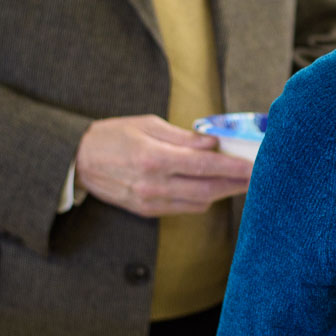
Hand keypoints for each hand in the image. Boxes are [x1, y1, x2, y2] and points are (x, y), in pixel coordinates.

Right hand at [74, 114, 252, 216]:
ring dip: (223, 194)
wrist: (77, 161)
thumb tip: (211, 143)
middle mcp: (154, 184)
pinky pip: (183, 209)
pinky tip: (214, 189)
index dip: (234, 167)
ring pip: (199, 203)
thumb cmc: (112, 136)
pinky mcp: (146, 211)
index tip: (254, 165)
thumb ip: (182, 137)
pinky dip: (203, 200)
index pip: (205, 165)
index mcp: (154, 157)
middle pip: (208, 189)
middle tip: (258, 177)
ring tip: (241, 182)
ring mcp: (150, 201)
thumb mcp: (146, 124)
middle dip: (236, 184)